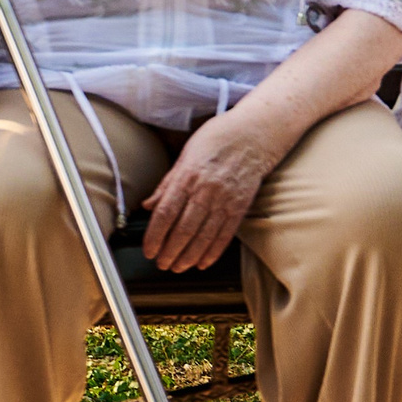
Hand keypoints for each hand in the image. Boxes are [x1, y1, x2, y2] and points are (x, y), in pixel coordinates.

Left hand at [141, 112, 281, 272]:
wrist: (253, 135)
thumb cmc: (216, 140)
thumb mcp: (185, 155)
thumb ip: (167, 184)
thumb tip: (148, 206)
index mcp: (187, 177)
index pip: (165, 212)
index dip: (155, 236)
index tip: (149, 249)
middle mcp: (205, 190)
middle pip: (183, 229)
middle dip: (170, 251)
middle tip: (161, 263)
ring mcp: (225, 200)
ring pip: (203, 236)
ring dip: (189, 256)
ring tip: (179, 266)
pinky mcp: (240, 206)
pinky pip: (225, 234)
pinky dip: (213, 251)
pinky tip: (203, 262)